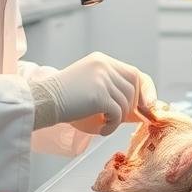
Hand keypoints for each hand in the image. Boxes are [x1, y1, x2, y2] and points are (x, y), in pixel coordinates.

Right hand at [29, 52, 157, 134]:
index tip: (149, 107)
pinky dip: (112, 126)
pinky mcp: (99, 94)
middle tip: (115, 120)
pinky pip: (117, 114)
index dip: (146, 90)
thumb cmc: (65, 100)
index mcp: (102, 61)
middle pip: (133, 89)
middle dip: (131, 108)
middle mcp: (104, 65)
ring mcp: (102, 78)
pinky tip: (101, 130)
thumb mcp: (92, 88)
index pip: (135, 73)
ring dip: (117, 119)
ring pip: (126, 103)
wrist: (41, 102)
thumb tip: (145, 108)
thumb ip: (114, 91)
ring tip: (103, 125)